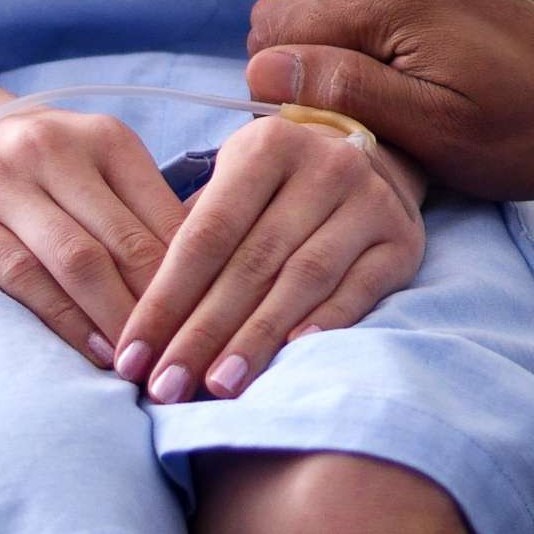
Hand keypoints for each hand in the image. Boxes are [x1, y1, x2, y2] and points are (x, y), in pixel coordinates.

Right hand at [0, 76, 190, 366]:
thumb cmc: (26, 153)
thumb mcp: (89, 156)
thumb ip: (138, 204)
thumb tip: (209, 273)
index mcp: (105, 138)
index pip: (169, 218)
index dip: (202, 279)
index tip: (222, 327)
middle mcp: (56, 151)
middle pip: (128, 243)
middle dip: (166, 309)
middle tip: (191, 360)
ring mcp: (2, 182)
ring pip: (79, 262)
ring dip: (118, 320)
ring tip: (145, 364)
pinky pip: (21, 275)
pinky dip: (64, 318)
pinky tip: (93, 350)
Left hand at [114, 111, 426, 402]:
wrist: (377, 158)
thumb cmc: (279, 185)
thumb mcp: (234, 183)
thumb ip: (192, 237)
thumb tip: (140, 325)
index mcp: (268, 147)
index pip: (207, 234)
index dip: (166, 299)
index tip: (131, 356)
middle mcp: (325, 167)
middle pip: (252, 262)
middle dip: (202, 332)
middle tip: (166, 387)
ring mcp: (370, 202)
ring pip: (304, 279)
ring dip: (256, 338)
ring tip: (218, 386)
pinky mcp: (402, 240)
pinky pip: (361, 288)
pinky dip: (326, 322)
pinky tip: (292, 354)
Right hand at [242, 0, 533, 200]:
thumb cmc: (520, 133)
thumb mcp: (430, 134)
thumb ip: (341, 92)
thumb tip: (260, 68)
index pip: (273, 31)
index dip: (285, 84)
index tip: (331, 115)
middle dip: (299, 48)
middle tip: (352, 94)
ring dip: (320, 7)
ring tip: (366, 55)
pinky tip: (371, 2)